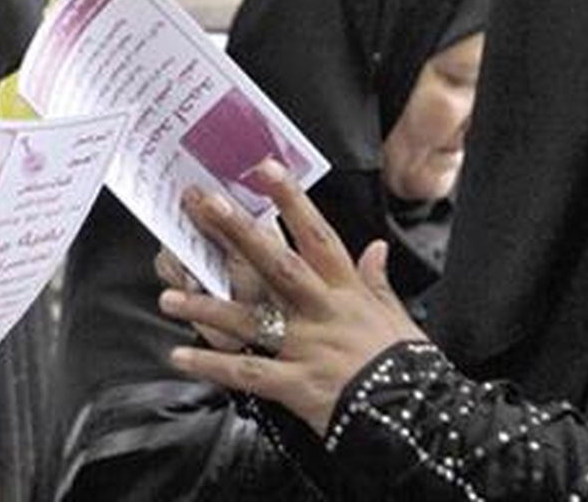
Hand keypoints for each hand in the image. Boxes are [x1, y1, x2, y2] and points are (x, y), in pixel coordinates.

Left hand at [158, 159, 425, 435]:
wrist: (420, 418)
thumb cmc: (406, 364)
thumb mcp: (397, 315)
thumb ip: (378, 280)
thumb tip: (376, 246)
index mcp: (348, 291)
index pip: (317, 236)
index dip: (292, 200)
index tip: (265, 168)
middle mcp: (324, 311)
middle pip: (277, 264)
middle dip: (239, 232)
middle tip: (204, 204)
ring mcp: (309, 348)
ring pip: (251, 319)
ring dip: (206, 307)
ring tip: (168, 298)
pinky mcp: (298, 385)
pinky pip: (248, 372)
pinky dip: (212, 365)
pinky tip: (178, 356)